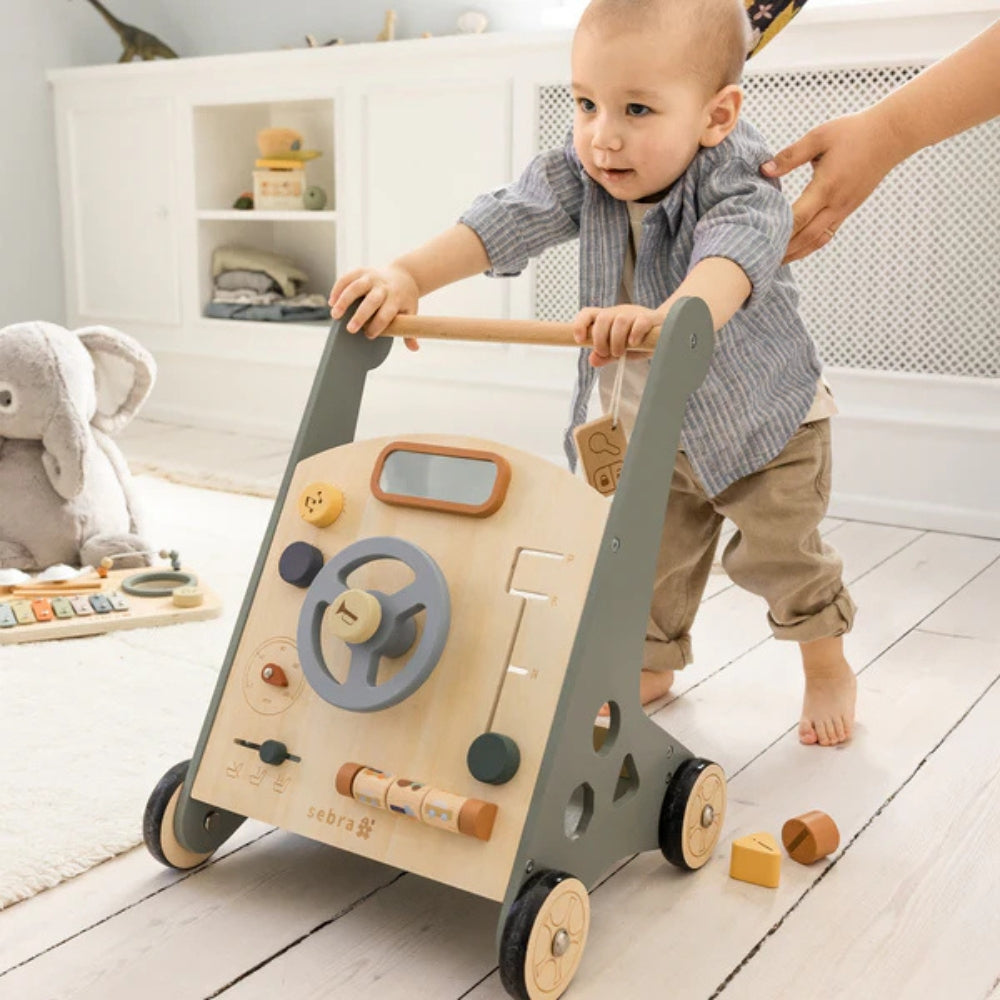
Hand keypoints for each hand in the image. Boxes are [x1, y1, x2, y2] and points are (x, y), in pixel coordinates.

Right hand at [328, 265, 419, 350]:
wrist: (404, 275)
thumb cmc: (404, 299)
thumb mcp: (410, 313)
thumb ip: (410, 331)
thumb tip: (415, 348)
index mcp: (396, 298)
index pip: (386, 313)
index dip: (378, 325)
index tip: (369, 335)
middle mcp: (383, 286)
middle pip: (371, 301)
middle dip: (360, 316)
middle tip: (350, 330)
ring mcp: (372, 276)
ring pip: (356, 287)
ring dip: (343, 301)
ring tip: (335, 315)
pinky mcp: (362, 271)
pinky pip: (347, 278)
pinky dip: (338, 289)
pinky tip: (331, 302)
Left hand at [572, 305, 660, 366]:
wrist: (665, 333)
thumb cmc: (639, 342)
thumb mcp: (619, 351)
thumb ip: (605, 356)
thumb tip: (592, 360)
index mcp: (608, 319)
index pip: (588, 314)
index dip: (580, 324)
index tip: (579, 339)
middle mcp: (619, 313)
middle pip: (603, 318)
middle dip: (600, 339)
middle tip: (605, 353)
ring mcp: (635, 314)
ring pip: (620, 320)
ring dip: (616, 340)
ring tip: (620, 353)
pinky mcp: (651, 318)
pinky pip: (641, 321)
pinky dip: (635, 333)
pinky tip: (634, 343)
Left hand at [761, 109, 903, 262]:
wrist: (891, 135)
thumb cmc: (853, 132)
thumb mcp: (819, 137)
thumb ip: (791, 155)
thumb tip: (764, 169)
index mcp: (827, 186)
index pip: (799, 217)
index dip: (779, 230)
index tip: (758, 239)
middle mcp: (837, 203)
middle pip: (806, 236)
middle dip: (783, 249)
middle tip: (760, 259)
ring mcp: (844, 209)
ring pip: (817, 240)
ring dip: (796, 252)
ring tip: (774, 261)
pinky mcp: (848, 209)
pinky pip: (827, 234)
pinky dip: (810, 245)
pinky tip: (795, 250)